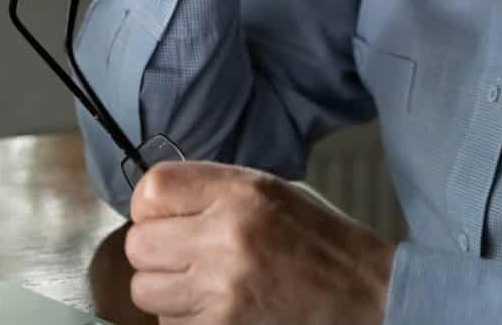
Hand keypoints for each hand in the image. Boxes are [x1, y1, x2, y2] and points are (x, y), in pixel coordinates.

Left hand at [125, 161, 395, 324]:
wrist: (363, 293)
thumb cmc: (315, 240)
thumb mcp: (268, 192)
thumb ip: (211, 192)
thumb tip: (151, 207)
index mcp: (240, 194)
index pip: (151, 190)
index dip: (151, 207)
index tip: (166, 218)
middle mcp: (226, 238)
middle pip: (138, 244)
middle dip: (156, 252)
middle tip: (187, 256)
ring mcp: (222, 291)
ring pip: (145, 291)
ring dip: (167, 291)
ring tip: (205, 286)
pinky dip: (185, 320)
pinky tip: (219, 310)